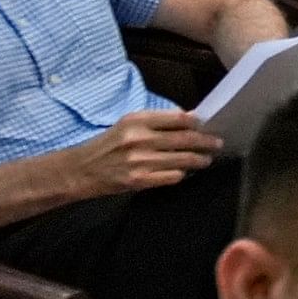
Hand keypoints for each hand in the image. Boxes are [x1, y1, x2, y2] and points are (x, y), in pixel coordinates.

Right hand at [61, 108, 220, 198]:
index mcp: (137, 120)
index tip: (208, 126)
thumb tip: (188, 121)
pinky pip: (172, 177)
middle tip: (217, 143)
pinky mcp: (139, 180)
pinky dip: (182, 174)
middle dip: (206, 142)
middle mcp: (140, 138)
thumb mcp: (127, 125)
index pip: (179, 119)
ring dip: (199, 160)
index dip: (198, 123)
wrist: (80, 170)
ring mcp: (140, 160)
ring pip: (183, 159)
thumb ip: (155, 122)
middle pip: (186, 139)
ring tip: (206, 159)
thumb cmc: (107, 145)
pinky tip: (185, 172)